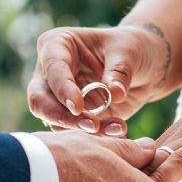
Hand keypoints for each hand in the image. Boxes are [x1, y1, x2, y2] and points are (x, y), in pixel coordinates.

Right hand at [28, 25, 170, 136]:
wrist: (142, 67)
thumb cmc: (130, 48)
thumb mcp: (129, 51)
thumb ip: (120, 71)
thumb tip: (114, 93)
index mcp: (56, 45)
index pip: (52, 69)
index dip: (63, 89)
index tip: (78, 106)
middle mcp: (49, 72)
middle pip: (39, 101)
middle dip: (62, 117)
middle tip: (91, 126)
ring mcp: (57, 97)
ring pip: (54, 121)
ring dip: (83, 130)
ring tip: (116, 128)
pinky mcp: (71, 117)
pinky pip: (73, 132)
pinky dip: (95, 136)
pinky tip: (117, 131)